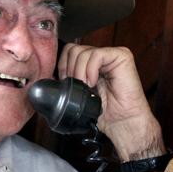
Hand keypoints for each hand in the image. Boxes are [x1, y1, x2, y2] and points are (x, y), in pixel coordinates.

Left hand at [57, 44, 162, 158]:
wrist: (122, 122)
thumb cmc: (104, 113)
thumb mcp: (78, 94)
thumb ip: (69, 81)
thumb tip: (50, 77)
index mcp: (91, 64)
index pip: (70, 51)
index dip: (63, 65)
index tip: (64, 81)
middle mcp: (101, 56)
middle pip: (74, 49)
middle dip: (70, 68)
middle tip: (76, 85)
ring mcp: (112, 55)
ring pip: (83, 51)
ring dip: (80, 72)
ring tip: (87, 86)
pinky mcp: (122, 56)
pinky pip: (97, 54)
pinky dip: (91, 69)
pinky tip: (94, 82)